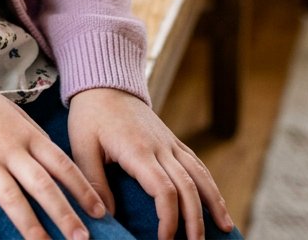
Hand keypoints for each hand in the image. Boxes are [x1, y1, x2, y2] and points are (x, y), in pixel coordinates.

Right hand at [0, 75, 106, 239]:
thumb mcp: (14, 114)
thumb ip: (34, 137)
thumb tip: (57, 163)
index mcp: (26, 134)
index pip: (61, 164)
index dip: (82, 189)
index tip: (99, 212)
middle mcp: (9, 149)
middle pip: (42, 185)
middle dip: (64, 214)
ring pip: (12, 199)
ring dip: (31, 228)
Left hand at [67, 89, 234, 239]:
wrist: (103, 82)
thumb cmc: (90, 115)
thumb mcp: (81, 147)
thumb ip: (94, 182)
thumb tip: (106, 216)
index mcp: (138, 150)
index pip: (164, 190)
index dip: (169, 218)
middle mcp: (160, 146)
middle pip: (188, 186)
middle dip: (196, 219)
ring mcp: (169, 141)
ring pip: (199, 173)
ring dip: (214, 201)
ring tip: (225, 228)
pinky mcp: (171, 139)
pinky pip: (196, 162)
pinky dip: (210, 183)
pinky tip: (217, 202)